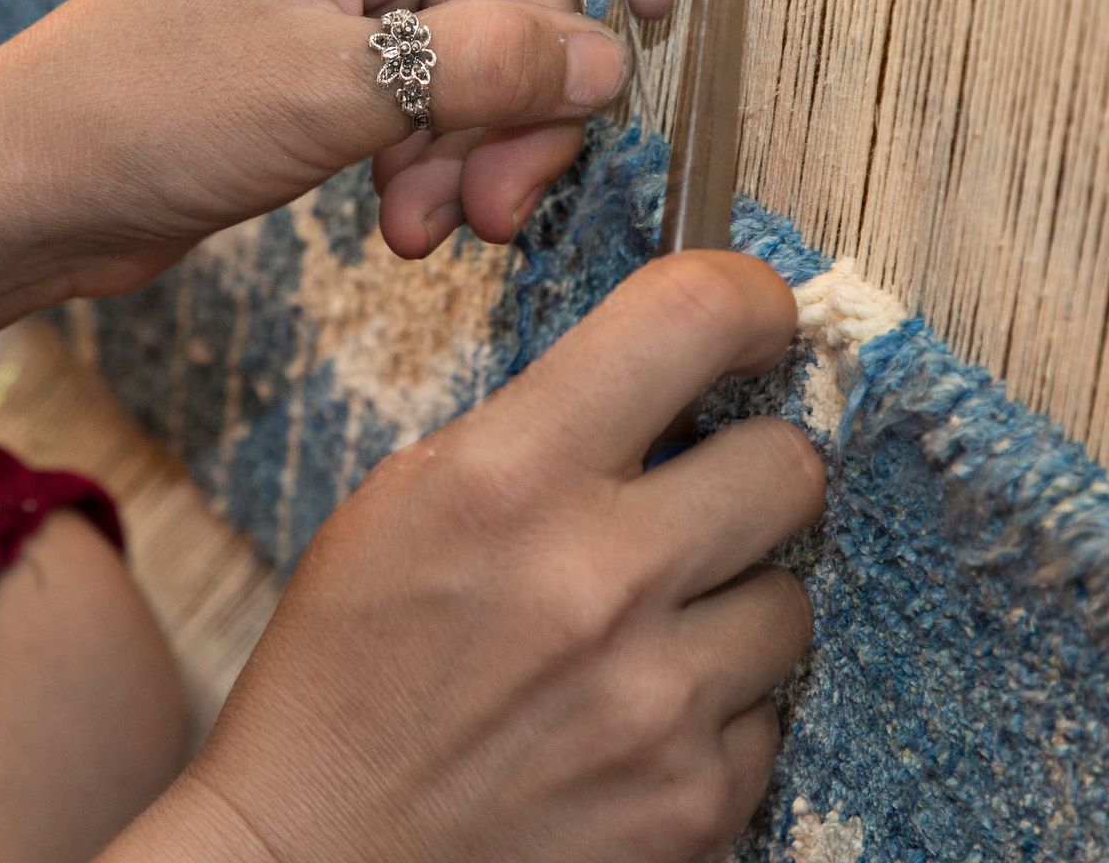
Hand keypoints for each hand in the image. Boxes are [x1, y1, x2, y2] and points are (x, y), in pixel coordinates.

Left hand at [0, 0, 680, 286]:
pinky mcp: (342, 66)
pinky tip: (400, 227)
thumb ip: (485, 65)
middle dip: (528, 103)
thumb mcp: (332, 88)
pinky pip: (441, 105)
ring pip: (489, 62)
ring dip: (483, 152)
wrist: (29, 192)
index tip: (657, 13)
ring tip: (437, 226)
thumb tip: (611, 61)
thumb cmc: (138, 109)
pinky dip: (439, 168)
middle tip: (505, 199)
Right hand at [105, 252, 825, 862]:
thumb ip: (543, 429)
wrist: (317, 861)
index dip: (749, 301)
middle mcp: (598, 580)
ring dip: (733, 605)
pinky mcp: (693, 803)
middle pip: (790, 464)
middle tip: (696, 499)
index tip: (757, 323)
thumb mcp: (406, 500)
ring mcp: (656, 703)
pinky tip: (632, 719)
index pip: (694, 319)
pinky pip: (767, 716)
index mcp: (511, 478)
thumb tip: (676, 379)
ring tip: (644, 633)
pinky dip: (715, 713)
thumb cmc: (347, 673)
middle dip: (750, 471)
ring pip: (791, 599)